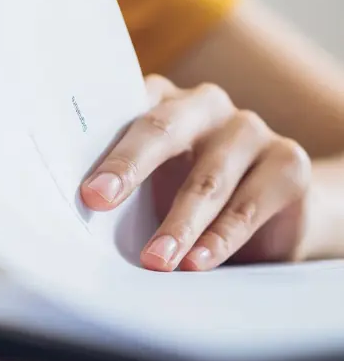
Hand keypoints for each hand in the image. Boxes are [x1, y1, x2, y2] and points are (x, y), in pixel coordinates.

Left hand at [80, 75, 311, 270]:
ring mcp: (249, 129)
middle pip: (163, 129)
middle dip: (128, 166)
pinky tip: (199, 261)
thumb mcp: (147, 188)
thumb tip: (73, 217)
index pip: (122, 109)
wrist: (267, 216)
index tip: (82, 187)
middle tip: (98, 201)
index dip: (99, 144)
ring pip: (207, 177)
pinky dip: (221, 237)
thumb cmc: (182, 196)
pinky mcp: (287, 162)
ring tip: (155, 260)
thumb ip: (118, 187)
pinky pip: (249, 203)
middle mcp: (203, 105)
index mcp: (159, 100)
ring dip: (178, 223)